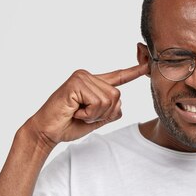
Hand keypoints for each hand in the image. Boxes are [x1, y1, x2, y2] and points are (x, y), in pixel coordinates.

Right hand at [27, 63, 148, 149]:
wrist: (47, 132)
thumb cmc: (69, 125)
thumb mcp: (96, 119)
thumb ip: (110, 110)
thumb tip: (120, 102)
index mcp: (94, 84)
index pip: (118, 76)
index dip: (134, 71)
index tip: (148, 63)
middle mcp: (88, 76)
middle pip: (117, 95)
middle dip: (104, 113)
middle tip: (84, 115)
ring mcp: (82, 77)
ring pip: (109, 99)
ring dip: (95, 114)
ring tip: (78, 113)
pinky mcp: (76, 82)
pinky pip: (98, 102)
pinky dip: (89, 113)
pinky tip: (74, 112)